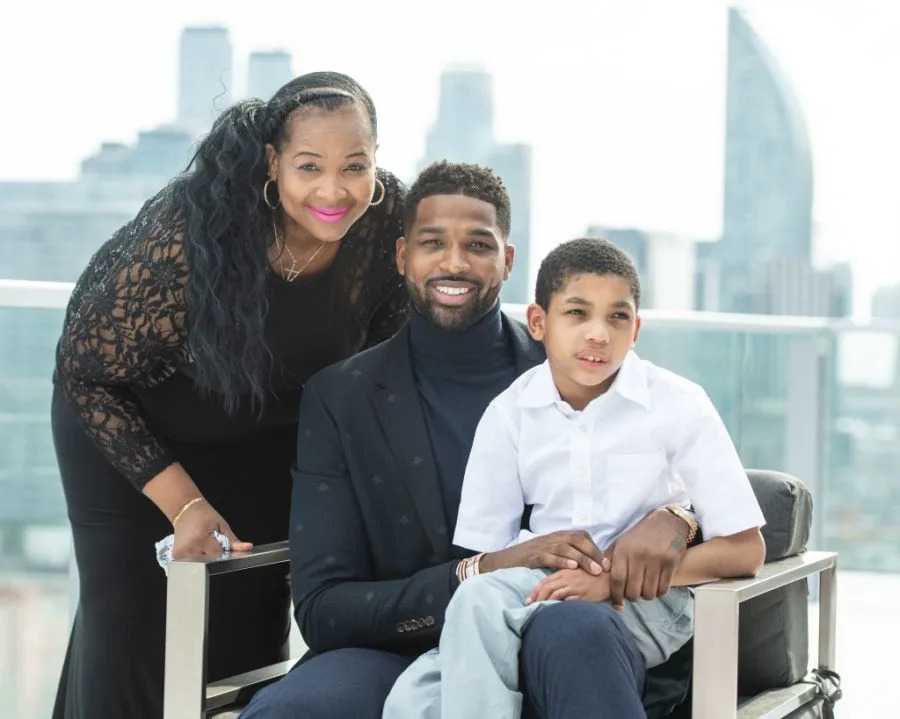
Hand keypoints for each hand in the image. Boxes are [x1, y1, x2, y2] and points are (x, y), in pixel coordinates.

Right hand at [171, 499, 253, 559]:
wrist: (185, 510)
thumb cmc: (203, 515)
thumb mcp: (222, 525)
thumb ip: (234, 540)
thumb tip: (247, 548)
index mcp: (200, 538)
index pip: (218, 554)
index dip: (222, 549)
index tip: (220, 542)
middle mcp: (189, 547)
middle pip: (210, 560)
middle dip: (214, 554)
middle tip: (210, 540)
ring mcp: (181, 553)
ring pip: (202, 563)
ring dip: (206, 556)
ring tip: (202, 543)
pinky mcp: (176, 556)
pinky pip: (192, 562)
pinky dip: (197, 556)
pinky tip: (196, 546)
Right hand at [480, 530, 609, 575]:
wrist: (505, 560)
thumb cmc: (531, 559)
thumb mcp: (551, 554)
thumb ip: (568, 555)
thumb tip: (591, 565)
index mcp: (559, 536)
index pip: (582, 536)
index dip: (596, 548)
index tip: (608, 563)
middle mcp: (552, 538)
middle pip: (577, 539)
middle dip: (593, 552)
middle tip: (605, 567)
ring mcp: (542, 546)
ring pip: (566, 547)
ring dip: (582, 558)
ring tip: (594, 569)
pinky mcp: (533, 555)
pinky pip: (549, 556)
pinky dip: (561, 561)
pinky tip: (571, 567)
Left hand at [527, 568, 610, 603]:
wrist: (610, 576)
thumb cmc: (591, 575)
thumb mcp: (574, 574)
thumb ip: (562, 579)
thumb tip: (549, 591)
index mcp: (564, 572)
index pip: (545, 581)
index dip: (535, 591)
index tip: (527, 600)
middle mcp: (567, 578)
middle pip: (547, 588)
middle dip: (537, 598)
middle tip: (529, 607)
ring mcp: (575, 586)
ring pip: (555, 594)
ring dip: (546, 603)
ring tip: (539, 611)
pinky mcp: (583, 595)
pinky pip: (569, 601)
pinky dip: (560, 606)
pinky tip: (555, 612)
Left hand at [606, 508, 688, 608]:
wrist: (667, 522)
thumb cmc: (641, 535)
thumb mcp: (622, 542)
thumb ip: (611, 559)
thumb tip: (598, 578)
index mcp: (623, 550)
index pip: (616, 580)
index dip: (616, 596)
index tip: (618, 605)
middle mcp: (638, 555)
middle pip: (632, 590)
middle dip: (632, 597)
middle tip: (634, 594)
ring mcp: (656, 559)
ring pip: (648, 592)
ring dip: (646, 595)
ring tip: (646, 589)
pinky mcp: (671, 562)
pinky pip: (663, 589)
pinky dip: (660, 592)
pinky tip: (657, 586)